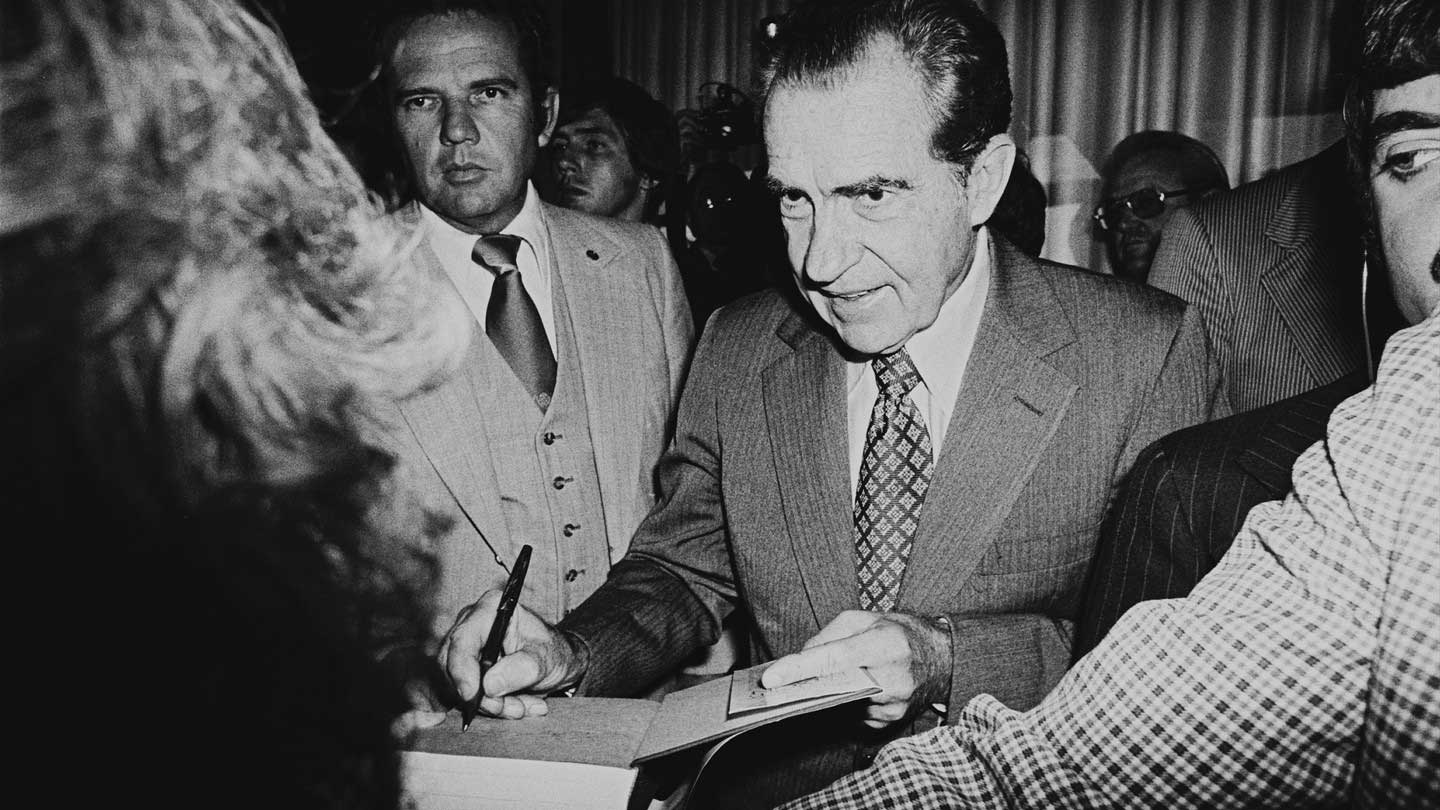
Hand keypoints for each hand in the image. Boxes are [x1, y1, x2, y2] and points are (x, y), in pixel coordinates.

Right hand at [437, 589, 588, 719]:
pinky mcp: (464, 671)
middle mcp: (470, 626)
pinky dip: (491, 708)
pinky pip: (465, 697)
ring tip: (523, 707)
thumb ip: (522, 669)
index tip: (473, 696)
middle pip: (454, 667)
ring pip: (458, 687)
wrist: (556, 665)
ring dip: (492, 705)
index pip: (463, 640)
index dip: (462, 671)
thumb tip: (489, 685)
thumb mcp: (546, 659)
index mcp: (490, 610)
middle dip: (483, 696)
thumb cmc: (553, 653)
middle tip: (514, 709)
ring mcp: (465, 649)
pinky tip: (516, 706)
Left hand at [761, 610, 951, 729]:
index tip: (771, 678)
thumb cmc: (902, 634)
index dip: (799, 669)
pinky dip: (845, 704)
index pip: (833, 659)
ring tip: (826, 678)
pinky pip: (852, 716)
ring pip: (839, 704)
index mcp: (886, 646)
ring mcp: (892, 706)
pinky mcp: (889, 723)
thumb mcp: (867, 619)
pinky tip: (851, 690)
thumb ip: (830, 635)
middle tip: (778, 684)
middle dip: (806, 685)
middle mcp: (891, 680)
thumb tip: (801, 658)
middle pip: (833, 687)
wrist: (943, 660)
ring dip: (827, 693)